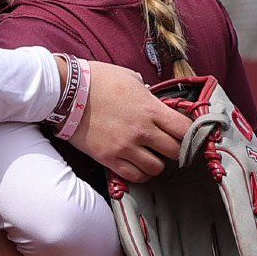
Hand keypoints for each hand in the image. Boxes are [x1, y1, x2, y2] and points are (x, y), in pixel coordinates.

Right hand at [71, 60, 188, 182]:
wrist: (64, 90)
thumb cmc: (97, 80)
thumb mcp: (131, 80)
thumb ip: (149, 96)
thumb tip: (158, 106)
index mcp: (150, 108)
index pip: (187, 129)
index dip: (191, 134)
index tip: (187, 134)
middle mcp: (141, 130)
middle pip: (175, 151)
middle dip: (175, 149)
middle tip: (167, 145)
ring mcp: (123, 146)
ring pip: (156, 168)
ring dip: (156, 163)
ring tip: (149, 155)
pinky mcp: (107, 157)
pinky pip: (134, 176)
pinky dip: (139, 173)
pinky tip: (136, 164)